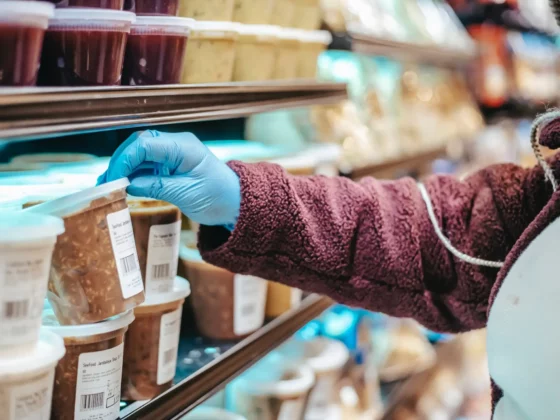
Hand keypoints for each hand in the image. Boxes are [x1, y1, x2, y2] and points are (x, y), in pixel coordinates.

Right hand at [98, 130, 239, 227]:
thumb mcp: (186, 194)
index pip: (144, 145)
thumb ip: (156, 186)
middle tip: (107, 182)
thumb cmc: (218, 196)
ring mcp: (173, 154)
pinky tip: (122, 185)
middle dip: (120, 161)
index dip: (124, 160)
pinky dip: (133, 174)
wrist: (234, 202)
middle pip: (139, 145)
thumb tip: (128, 185)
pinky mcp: (170, 165)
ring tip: (108, 185)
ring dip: (124, 168)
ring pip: (140, 154)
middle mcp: (176, 145)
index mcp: (183, 147)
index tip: (114, 179)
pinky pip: (146, 165)